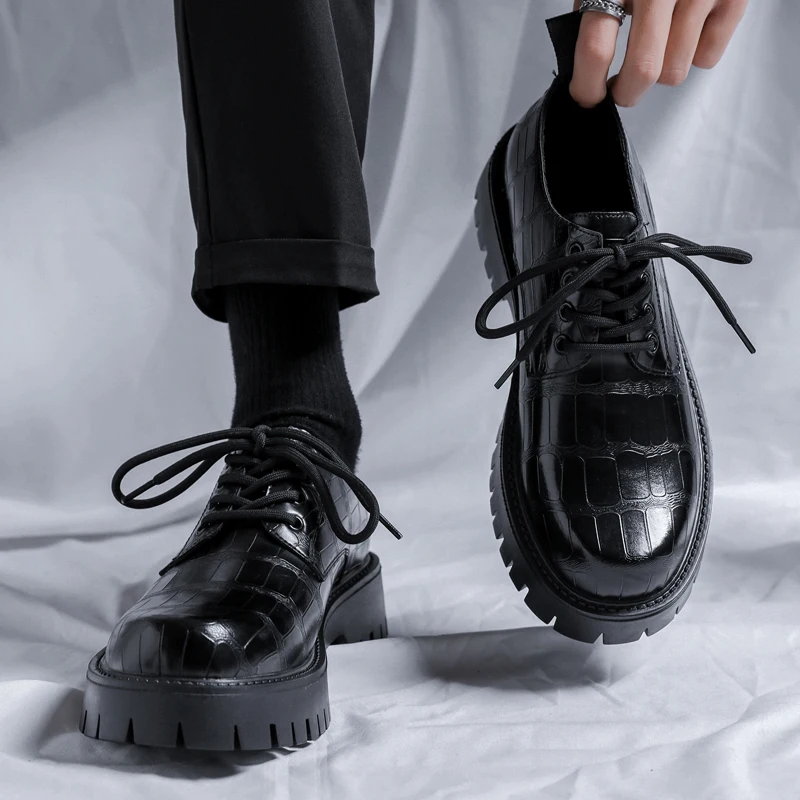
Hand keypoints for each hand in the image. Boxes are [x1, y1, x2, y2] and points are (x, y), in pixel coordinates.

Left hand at [569, 0, 747, 107]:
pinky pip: (706, 58)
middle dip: (626, 92)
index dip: (587, 86)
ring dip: (661, 70)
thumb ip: (591, 15)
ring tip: (659, 45)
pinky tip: (687, 30)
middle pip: (642, 69)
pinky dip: (694, 54)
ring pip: (674, 72)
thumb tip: (584, 72)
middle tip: (621, 89)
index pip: (595, 49)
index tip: (586, 98)